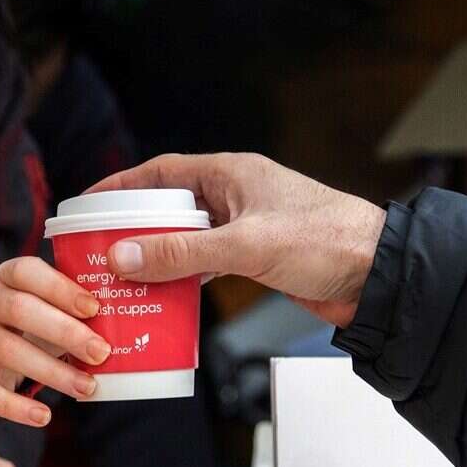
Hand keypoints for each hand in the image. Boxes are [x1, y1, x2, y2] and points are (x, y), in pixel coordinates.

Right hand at [0, 256, 110, 425]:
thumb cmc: (36, 318)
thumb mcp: (50, 303)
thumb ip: (77, 307)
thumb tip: (125, 321)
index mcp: (9, 276)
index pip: (27, 272)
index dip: (60, 288)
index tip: (94, 308)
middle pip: (20, 311)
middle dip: (64, 332)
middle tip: (101, 352)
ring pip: (8, 351)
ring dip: (51, 371)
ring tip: (88, 387)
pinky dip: (16, 408)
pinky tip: (44, 416)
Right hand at [87, 153, 385, 326]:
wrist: (376, 276)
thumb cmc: (325, 241)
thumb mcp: (246, 244)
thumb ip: (183, 251)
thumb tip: (124, 255)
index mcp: (231, 175)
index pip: (162, 172)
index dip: (123, 186)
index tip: (89, 202)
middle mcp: (234, 197)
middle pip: (169, 207)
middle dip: (134, 226)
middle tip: (99, 247)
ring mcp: (243, 227)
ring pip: (186, 238)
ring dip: (158, 255)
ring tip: (123, 275)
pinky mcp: (253, 256)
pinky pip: (205, 262)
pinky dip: (184, 276)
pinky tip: (165, 294)